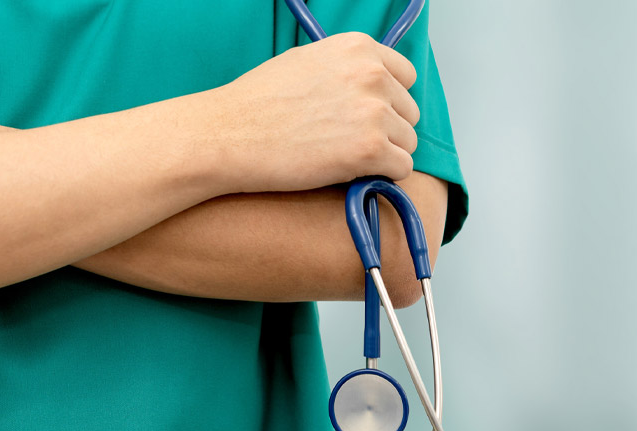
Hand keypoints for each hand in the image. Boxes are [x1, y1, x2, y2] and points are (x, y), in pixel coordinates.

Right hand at [207, 32, 419, 193]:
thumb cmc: (257, 103)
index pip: (405, 77)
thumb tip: (373, 88)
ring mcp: (374, 111)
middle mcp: (372, 74)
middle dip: (385, 130)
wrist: (228, 135)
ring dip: (383, 155)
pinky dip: (381, 176)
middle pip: (408, 112)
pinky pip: (401, 168)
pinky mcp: (370, 149)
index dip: (387, 101)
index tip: (364, 117)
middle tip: (346, 142)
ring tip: (343, 158)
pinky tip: (350, 173)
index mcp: (358, 48)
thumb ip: (347, 69)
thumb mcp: (307, 62)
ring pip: (407, 143)